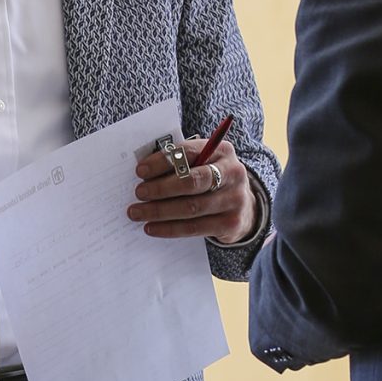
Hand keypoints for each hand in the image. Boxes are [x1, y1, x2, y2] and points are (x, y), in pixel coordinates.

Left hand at [128, 134, 257, 242]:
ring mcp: (234, 199)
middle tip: (139, 193)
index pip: (188, 153)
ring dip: (159, 211)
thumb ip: (180, 163)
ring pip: (191, 207)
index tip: (140, 171)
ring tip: (138, 212)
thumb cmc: (212, 181)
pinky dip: (169, 229)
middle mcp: (233, 173)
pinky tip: (151, 228)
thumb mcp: (202, 164)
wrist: (244, 207)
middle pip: (192, 181)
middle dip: (161, 188)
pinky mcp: (231, 223)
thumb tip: (144, 174)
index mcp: (222, 151)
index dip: (162, 162)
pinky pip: (194, 228)